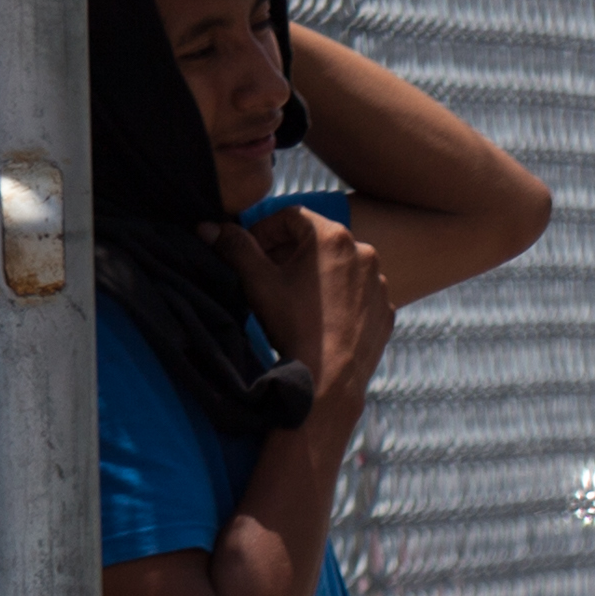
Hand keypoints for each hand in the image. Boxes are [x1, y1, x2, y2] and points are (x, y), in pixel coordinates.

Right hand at [216, 205, 393, 419]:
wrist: (329, 378)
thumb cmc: (292, 324)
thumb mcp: (256, 280)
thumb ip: (234, 246)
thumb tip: (208, 227)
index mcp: (334, 237)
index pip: (291, 217)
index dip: (264, 229)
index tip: (250, 250)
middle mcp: (366, 254)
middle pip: (317, 240)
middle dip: (287, 251)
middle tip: (266, 272)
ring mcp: (379, 284)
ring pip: (340, 266)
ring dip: (314, 273)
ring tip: (292, 295)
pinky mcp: (386, 310)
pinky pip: (358, 293)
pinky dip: (338, 296)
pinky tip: (319, 315)